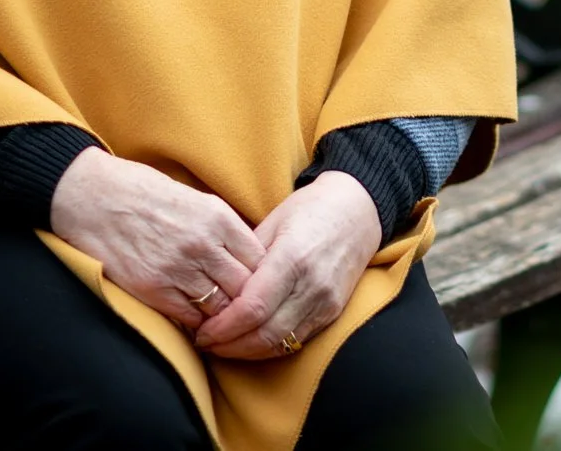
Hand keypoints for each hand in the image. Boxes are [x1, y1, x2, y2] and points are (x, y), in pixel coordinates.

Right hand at [48, 147, 265, 330]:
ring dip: (223, 315)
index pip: (259, 259)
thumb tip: (248, 255)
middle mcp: (203, 245)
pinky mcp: (154, 289)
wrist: (93, 198)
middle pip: (245, 287)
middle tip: (248, 309)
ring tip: (225, 320)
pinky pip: (190, 317)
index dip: (263, 275)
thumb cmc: (144, 193)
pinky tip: (198, 322)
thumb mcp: (196, 199)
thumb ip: (224, 227)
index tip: (259, 283)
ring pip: (220, 308)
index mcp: (218, 218)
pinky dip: (197, 323)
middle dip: (247, 300)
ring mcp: (178, 269)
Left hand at [193, 172, 382, 359]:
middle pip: (264, 334)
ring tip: (222, 346)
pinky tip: (250, 342)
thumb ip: (246, 258)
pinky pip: (296, 341)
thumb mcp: (272, 222)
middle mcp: (311, 285)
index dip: (223, 327)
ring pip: (279, 344)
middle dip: (229, 345)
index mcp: (292, 258)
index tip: (202, 330)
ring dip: (246, 352)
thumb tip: (215, 287)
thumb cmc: (310, 209)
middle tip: (205, 342)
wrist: (358, 210)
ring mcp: (325, 302)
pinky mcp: (332, 312)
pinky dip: (269, 347)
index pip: (252, 308)